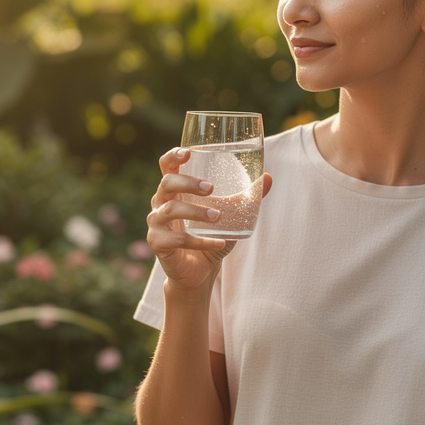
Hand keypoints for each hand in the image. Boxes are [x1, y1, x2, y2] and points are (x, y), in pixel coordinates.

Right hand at [146, 147, 272, 291]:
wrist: (199, 271)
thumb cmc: (210, 235)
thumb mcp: (230, 215)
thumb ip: (246, 197)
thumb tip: (268, 177)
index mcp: (175, 190)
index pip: (167, 166)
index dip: (173, 156)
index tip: (188, 152)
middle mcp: (161, 203)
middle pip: (167, 183)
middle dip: (188, 183)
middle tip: (211, 188)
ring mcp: (156, 223)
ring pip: (169, 210)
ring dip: (196, 212)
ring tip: (218, 216)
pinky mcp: (158, 243)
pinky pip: (176, 239)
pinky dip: (200, 241)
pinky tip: (218, 243)